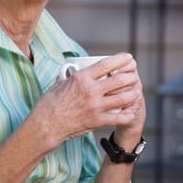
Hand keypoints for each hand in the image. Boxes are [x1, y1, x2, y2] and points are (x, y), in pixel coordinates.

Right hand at [30, 53, 144, 148]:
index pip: (106, 65)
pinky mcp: (97, 121)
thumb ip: (70, 76)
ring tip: (136, 90)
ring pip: (124, 97)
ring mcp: (95, 106)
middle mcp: (90, 91)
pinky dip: (128, 113)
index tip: (128, 57)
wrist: (46, 125)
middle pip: (119, 80)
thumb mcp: (58, 83)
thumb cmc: (49, 104)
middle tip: (134, 75)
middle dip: (130, 76)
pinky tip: (130, 110)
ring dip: (133, 93)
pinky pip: (120, 117)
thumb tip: (74, 70)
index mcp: (81, 78)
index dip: (120, 59)